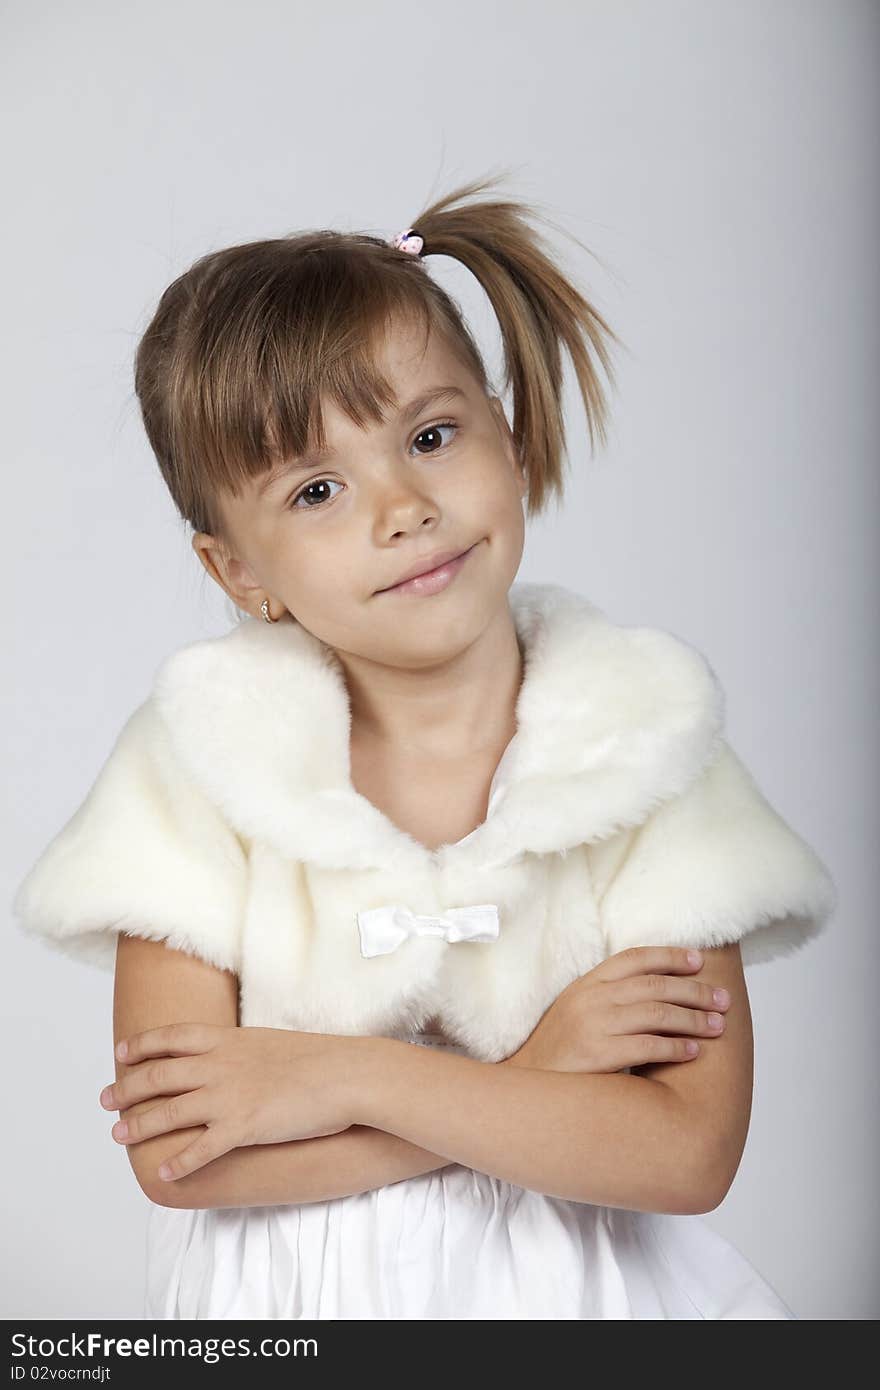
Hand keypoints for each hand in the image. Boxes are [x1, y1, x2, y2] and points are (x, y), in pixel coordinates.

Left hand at [99, 1024, 367, 1183]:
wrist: (348, 1075)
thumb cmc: (319, 1059)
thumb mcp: (271, 1042)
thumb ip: (242, 1050)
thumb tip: (229, 1056)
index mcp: (228, 1040)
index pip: (172, 1038)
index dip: (142, 1046)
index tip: (122, 1053)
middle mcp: (220, 1065)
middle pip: (159, 1076)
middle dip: (127, 1089)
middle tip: (106, 1101)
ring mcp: (229, 1096)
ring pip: (169, 1113)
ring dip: (139, 1125)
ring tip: (119, 1136)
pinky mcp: (244, 1127)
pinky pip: (201, 1150)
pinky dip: (179, 1163)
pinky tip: (163, 1174)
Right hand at [505, 947, 729, 1072]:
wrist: (526, 1084)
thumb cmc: (559, 1050)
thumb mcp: (577, 1010)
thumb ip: (608, 996)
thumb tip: (657, 991)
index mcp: (586, 983)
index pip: (634, 958)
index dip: (669, 956)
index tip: (699, 960)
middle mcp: (590, 998)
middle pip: (654, 985)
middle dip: (694, 991)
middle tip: (722, 999)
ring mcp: (592, 1025)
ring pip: (656, 1013)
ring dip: (692, 1018)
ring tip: (717, 1026)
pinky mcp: (598, 1055)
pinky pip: (647, 1046)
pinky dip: (675, 1047)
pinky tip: (693, 1051)